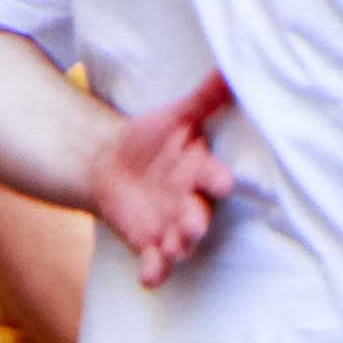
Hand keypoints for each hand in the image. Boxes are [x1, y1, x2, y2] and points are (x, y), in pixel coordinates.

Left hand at [97, 71, 237, 283]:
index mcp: (200, 171)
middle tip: (193, 223)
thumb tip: (231, 64)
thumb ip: (205, 97)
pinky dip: (155, 272)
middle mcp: (191, 202)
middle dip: (196, 221)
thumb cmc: (152, 138)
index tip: (222, 182)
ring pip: (181, 243)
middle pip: (199, 215)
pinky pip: (156, 263)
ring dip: (177, 248)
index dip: (216, 180)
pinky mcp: (150, 244)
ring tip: (171, 249)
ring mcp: (172, 226)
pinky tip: (149, 279)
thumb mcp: (177, 114)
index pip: (213, 177)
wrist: (110, 163)